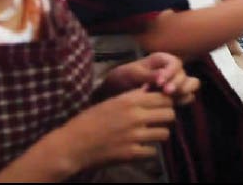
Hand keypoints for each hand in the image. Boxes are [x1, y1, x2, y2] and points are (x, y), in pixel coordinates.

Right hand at [52, 88, 175, 171]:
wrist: (71, 145)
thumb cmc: (88, 121)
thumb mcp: (110, 102)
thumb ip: (132, 97)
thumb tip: (150, 90)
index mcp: (130, 101)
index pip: (164, 98)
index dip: (166, 102)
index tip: (161, 106)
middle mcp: (136, 117)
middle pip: (170, 114)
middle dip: (165, 118)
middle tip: (157, 121)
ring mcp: (135, 136)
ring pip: (165, 133)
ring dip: (158, 134)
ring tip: (149, 134)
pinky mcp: (132, 153)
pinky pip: (153, 151)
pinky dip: (147, 149)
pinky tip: (138, 147)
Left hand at [104, 53, 198, 105]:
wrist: (117, 90)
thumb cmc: (125, 77)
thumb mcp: (133, 73)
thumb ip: (148, 75)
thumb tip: (162, 77)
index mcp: (164, 60)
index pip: (175, 64)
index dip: (170, 73)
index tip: (159, 83)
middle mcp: (174, 70)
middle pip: (186, 74)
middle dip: (178, 84)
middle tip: (166, 92)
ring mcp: (177, 82)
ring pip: (192, 85)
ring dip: (183, 92)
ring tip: (169, 98)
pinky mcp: (177, 95)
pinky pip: (187, 97)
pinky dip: (181, 101)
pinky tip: (169, 105)